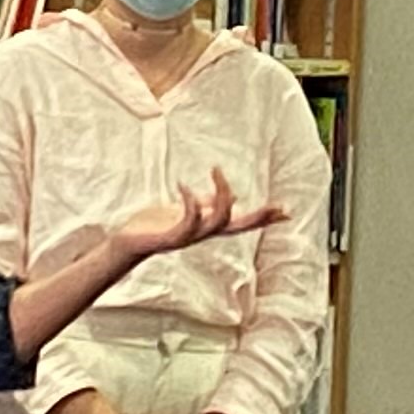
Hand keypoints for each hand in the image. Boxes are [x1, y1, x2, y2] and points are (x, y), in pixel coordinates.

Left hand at [109, 170, 289, 266]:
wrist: (128, 242)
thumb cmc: (156, 225)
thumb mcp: (186, 210)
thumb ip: (208, 204)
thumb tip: (233, 197)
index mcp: (208, 226)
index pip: (243, 223)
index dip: (264, 218)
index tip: (286, 212)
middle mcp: (203, 234)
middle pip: (238, 227)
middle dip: (258, 217)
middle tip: (276, 206)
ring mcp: (189, 237)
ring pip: (218, 222)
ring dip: (221, 195)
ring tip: (216, 170)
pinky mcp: (171, 237)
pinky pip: (188, 222)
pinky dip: (190, 202)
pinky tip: (184, 185)